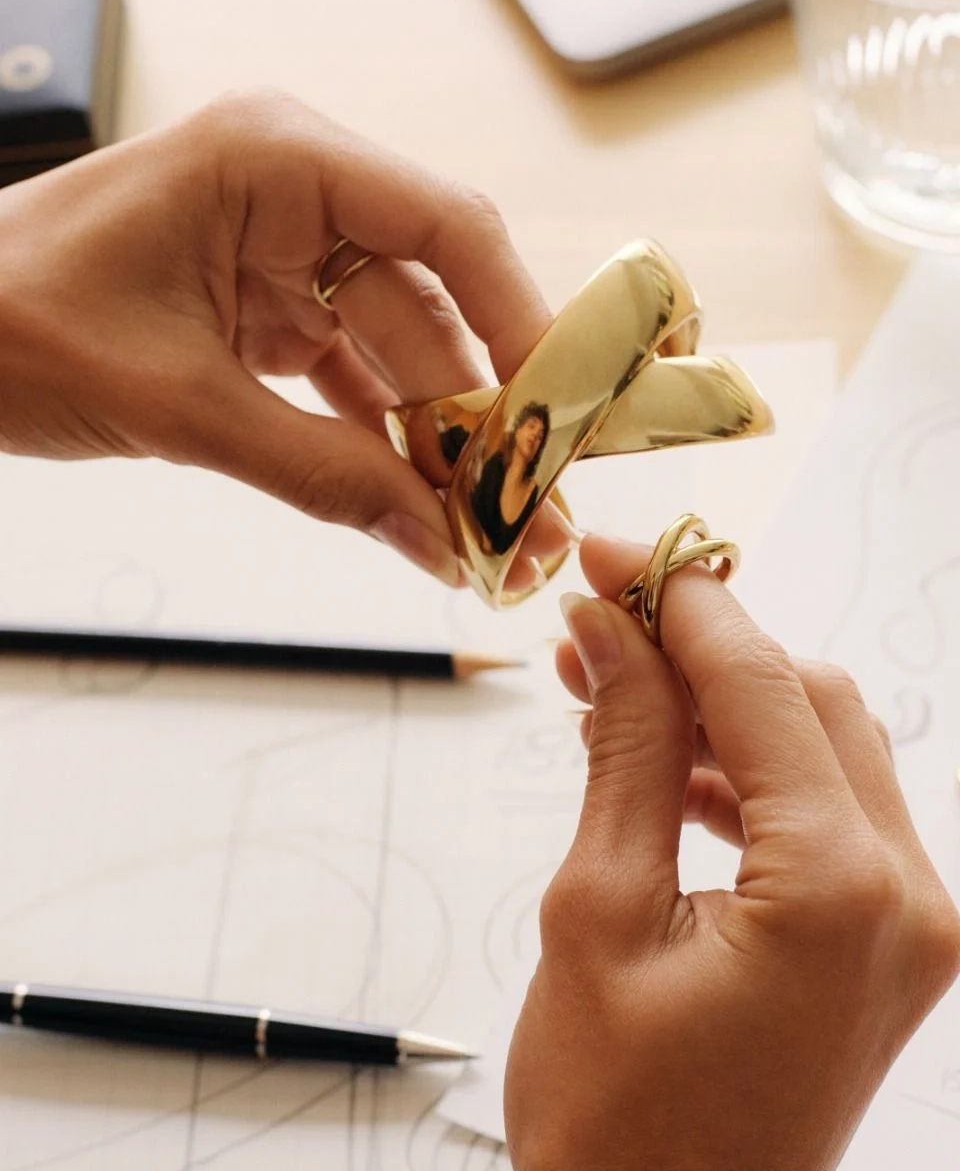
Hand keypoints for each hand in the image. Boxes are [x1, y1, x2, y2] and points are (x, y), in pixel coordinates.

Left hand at [0, 92, 550, 585]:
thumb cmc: (12, 326)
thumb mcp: (178, 405)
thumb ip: (320, 475)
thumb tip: (437, 542)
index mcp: (277, 159)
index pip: (444, 227)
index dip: (522, 319)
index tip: (563, 413)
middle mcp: (296, 197)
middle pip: (432, 309)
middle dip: (483, 420)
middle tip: (532, 512)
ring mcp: (285, 260)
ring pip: (398, 357)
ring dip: (440, 447)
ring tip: (490, 530)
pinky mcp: (267, 318)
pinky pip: (351, 385)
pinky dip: (383, 449)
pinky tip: (422, 508)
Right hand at [504, 535, 959, 1170]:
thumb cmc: (618, 1120)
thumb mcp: (596, 910)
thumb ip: (623, 748)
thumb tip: (611, 632)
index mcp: (838, 893)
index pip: (763, 686)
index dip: (682, 604)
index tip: (617, 559)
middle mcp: (907, 899)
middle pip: (810, 700)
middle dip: (705, 646)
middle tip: (605, 618)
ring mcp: (909, 923)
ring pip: (821, 747)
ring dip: (720, 707)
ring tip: (612, 688)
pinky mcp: (886, 938)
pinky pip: (824, 811)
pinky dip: (747, 772)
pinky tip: (666, 764)